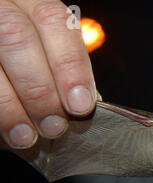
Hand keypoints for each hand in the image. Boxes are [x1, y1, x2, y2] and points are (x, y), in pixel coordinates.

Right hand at [0, 0, 95, 148]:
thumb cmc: (27, 60)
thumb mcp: (45, 53)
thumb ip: (61, 71)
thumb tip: (83, 103)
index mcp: (31, 3)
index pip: (53, 21)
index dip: (70, 65)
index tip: (80, 105)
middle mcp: (0, 5)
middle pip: (17, 37)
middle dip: (40, 89)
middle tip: (54, 126)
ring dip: (10, 106)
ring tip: (26, 137)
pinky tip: (4, 131)